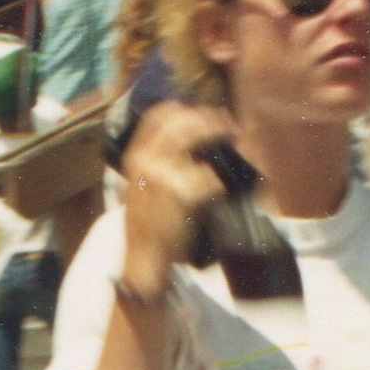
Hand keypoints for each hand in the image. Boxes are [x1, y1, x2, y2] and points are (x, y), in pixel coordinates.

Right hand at [117, 102, 236, 297]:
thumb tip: (187, 144)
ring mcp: (162, 175)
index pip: (156, 116)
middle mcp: (145, 161)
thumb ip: (157, 164)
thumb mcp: (140, 188)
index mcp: (135, 157)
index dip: (182, 110)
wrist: (142, 260)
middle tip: (228, 125)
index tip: (201, 111)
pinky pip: (210, 176)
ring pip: (198, 140)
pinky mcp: (180, 192)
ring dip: (219, 136)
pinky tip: (221, 189)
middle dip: (209, 119)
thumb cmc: (146, 227)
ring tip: (234, 142)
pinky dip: (220, 181)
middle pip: (182, 121)